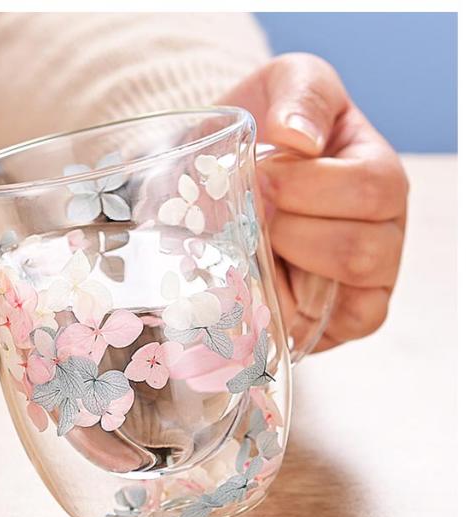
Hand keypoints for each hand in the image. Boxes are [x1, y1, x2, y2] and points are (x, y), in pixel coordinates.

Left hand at [220, 53, 407, 350]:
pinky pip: (330, 332)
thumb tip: (299, 139)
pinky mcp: (336, 320)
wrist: (229, 174)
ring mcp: (365, 282)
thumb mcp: (285, 87)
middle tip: (253, 215)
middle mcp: (384, 232)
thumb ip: (301, 95)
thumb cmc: (264, 133)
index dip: (307, 187)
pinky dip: (290, 314)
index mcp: (379, 174)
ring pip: (348, 300)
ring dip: (287, 270)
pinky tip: (263, 283)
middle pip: (362, 252)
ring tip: (257, 244)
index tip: (260, 173)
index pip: (373, 190)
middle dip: (291, 233)